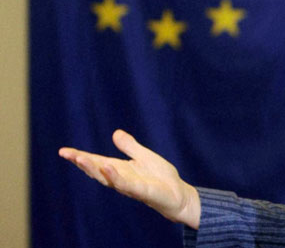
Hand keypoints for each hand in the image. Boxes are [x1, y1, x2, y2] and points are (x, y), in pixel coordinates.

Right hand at [58, 129, 200, 228]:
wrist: (178, 194)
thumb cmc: (160, 177)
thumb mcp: (144, 156)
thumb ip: (130, 146)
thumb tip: (115, 132)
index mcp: (120, 169)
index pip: (97, 162)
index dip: (80, 157)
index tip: (63, 151)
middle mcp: (121, 179)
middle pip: (97, 171)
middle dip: (82, 163)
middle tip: (66, 154)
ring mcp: (130, 186)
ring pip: (107, 178)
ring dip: (94, 169)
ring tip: (81, 158)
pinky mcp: (142, 191)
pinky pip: (126, 184)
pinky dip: (115, 177)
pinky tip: (107, 167)